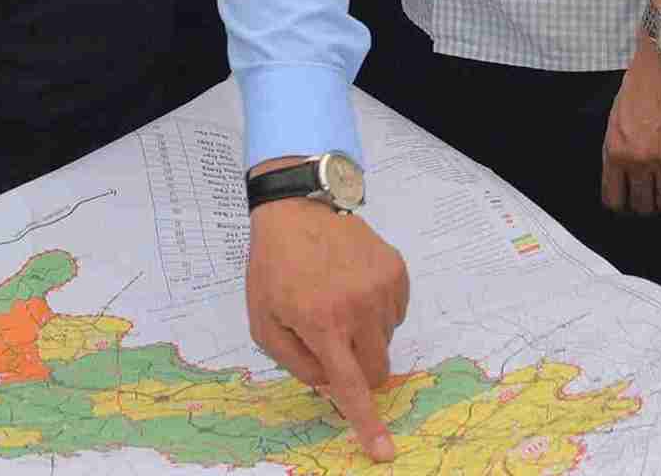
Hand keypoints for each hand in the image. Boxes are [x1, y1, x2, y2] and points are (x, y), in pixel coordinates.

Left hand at [245, 196, 411, 461]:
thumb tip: (332, 384)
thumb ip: (298, 363)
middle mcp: (358, 307)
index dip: (367, 423)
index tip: (384, 450)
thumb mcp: (265, 323)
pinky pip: (396, 311)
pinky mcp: (396, 269)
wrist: (298, 209)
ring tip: (338, 302)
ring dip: (365, 335)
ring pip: (386, 339)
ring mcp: (382, 286)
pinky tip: (354, 287)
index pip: (350, 386)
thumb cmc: (274, 269)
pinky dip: (377, 310)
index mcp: (322, 324)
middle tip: (335, 346)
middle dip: (358, 371)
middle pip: (376, 369)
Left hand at [601, 39, 660, 214]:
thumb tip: (621, 175)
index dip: (624, 204)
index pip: (615, 198)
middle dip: (649, 203)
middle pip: (643, 205)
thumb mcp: (616, 117)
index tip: (631, 202)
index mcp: (616, 151)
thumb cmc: (643, 82)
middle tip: (654, 195)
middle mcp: (639, 160)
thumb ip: (618, 148)